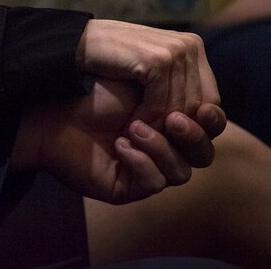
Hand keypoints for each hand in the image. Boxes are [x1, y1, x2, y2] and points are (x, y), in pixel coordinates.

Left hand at [11, 78, 225, 203]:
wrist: (58, 112)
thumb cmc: (97, 94)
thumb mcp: (143, 83)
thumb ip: (177, 88)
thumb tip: (211, 100)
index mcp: (173, 122)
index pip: (209, 127)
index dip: (212, 118)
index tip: (204, 106)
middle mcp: (166, 149)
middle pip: (203, 153)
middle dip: (193, 136)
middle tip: (172, 119)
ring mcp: (149, 170)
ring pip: (182, 171)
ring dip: (161, 147)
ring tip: (133, 127)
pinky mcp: (131, 187)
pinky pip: (155, 183)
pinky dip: (141, 162)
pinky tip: (120, 145)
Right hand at [74, 20, 219, 128]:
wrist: (77, 45)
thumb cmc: (112, 61)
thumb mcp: (151, 74)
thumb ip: (176, 87)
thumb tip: (205, 118)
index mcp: (192, 46)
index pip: (211, 98)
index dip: (194, 123)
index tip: (168, 135)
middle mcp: (189, 45)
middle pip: (200, 105)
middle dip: (177, 128)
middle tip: (153, 139)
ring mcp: (175, 51)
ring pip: (181, 108)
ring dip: (159, 126)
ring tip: (139, 134)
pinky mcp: (157, 61)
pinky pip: (161, 105)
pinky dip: (146, 119)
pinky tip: (131, 124)